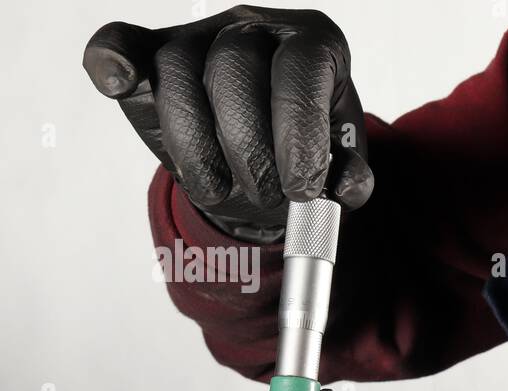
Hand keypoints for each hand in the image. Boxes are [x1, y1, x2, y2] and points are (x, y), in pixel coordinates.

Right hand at [83, 5, 372, 241]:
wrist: (266, 161)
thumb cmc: (302, 155)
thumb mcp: (335, 169)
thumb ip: (347, 179)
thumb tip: (344, 187)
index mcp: (314, 45)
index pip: (301, 70)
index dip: (299, 134)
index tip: (301, 189)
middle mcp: (256, 29)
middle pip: (234, 70)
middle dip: (249, 150)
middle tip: (266, 195)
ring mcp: (200, 37)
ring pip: (177, 73)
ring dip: (197, 148)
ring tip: (223, 189)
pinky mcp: (152, 54)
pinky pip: (122, 42)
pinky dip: (111, 60)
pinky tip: (117, 83)